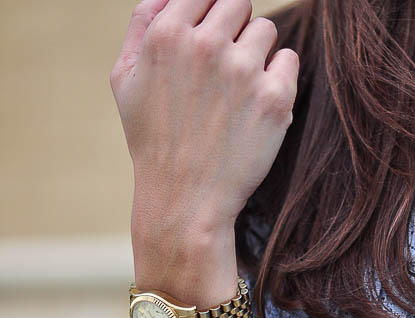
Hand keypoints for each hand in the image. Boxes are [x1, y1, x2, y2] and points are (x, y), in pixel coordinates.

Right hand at [110, 0, 298, 238]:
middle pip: (239, 2)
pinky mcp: (274, 99)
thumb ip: (142, 22)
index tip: (209, 42)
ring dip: (256, 53)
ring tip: (238, 91)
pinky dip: (279, 78)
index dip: (209, 14)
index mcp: (167, 34)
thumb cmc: (153, 140)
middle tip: (225, 68)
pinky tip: (257, 105)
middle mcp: (206, 46)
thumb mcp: (124, 78)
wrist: (184, 201)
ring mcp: (243, 72)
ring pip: (265, 30)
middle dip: (234, 29)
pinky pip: (288, 60)